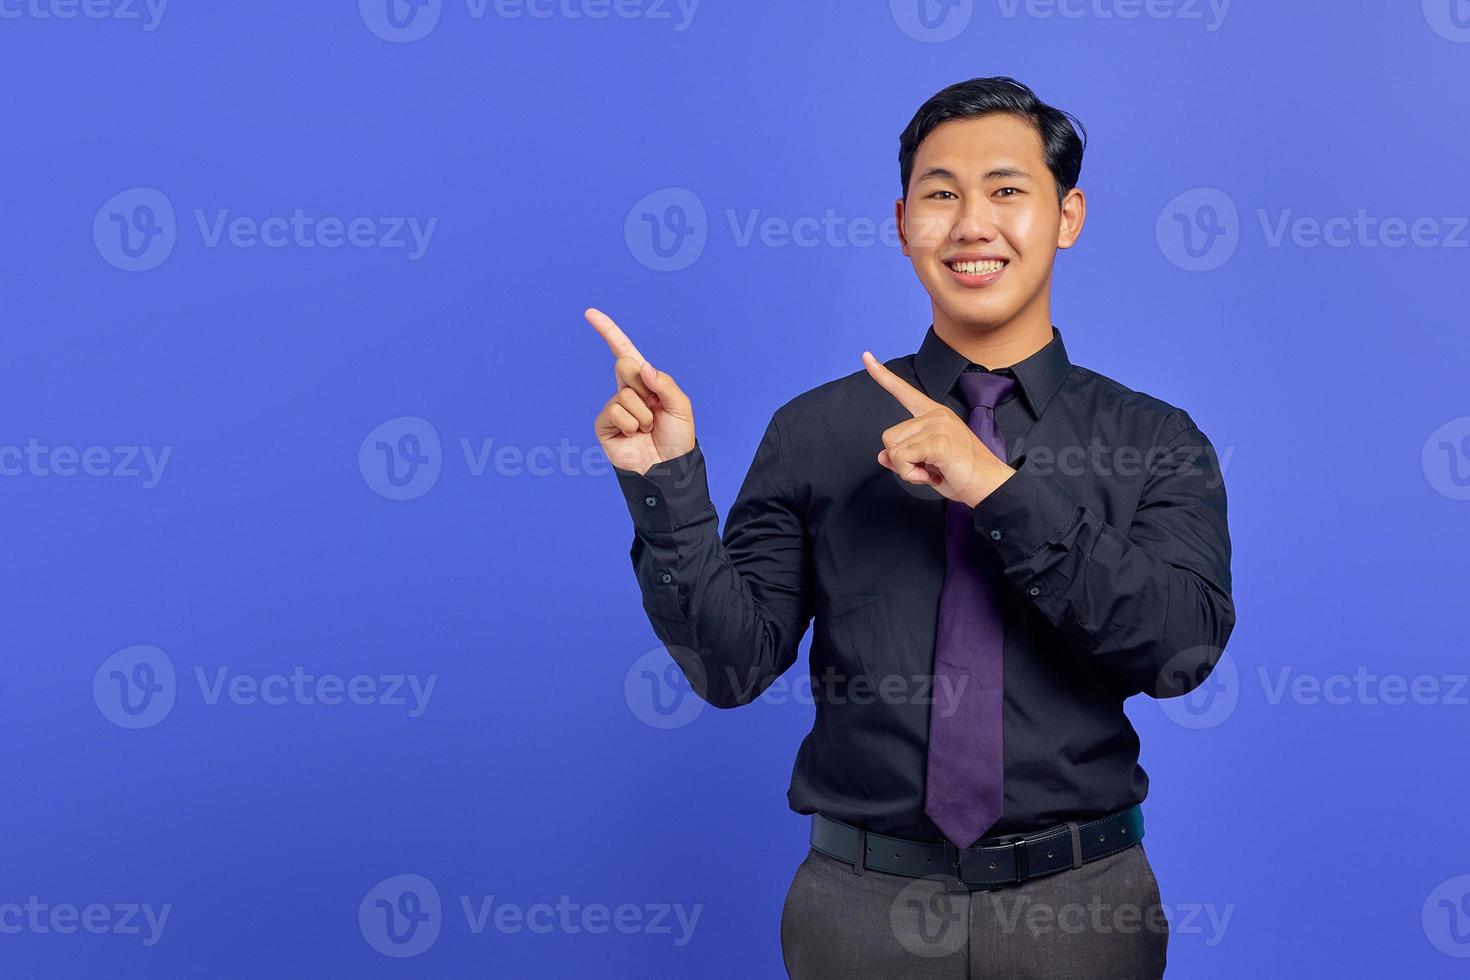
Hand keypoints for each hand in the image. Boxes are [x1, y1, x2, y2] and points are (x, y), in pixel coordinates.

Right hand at [586, 307, 695, 476]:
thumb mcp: (681, 406)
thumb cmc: (677, 437)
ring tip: (648, 428)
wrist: (669, 467)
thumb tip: (640, 365)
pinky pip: (615, 410)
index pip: (624, 352)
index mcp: (645, 382)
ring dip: (643, 413)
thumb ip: (664, 383)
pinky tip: (636, 435)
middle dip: (644, 385)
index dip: (608, 332)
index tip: (590, 313)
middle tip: (654, 406)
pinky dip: (631, 423)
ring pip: (624, 394)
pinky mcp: (605, 424)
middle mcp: (627, 391)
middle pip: (625, 365)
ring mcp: (615, 407)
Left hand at [862, 350, 1014, 507]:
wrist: (991, 487)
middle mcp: (935, 414)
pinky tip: (934, 475)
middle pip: (889, 437)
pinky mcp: (938, 440)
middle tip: (930, 469)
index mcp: (934, 414)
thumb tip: (882, 456)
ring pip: (893, 450)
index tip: (865, 356)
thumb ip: (904, 456)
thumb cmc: (964, 475)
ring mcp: (938, 425)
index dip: (882, 375)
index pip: (904, 391)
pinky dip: (912, 475)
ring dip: (908, 469)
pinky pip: (903, 460)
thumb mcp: (927, 465)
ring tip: (935, 471)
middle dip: (902, 461)